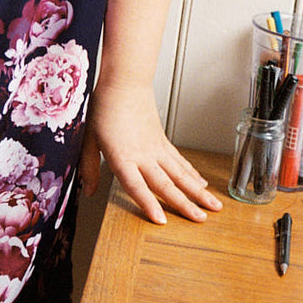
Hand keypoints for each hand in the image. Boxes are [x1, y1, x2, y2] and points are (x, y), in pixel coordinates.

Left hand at [78, 78, 221, 224]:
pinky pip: (180, 161)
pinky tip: (201, 184)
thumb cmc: (105, 107)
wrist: (125, 83)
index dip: (148, 203)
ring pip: (180, 174)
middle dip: (185, 204)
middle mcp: (143, 155)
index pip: (135, 185)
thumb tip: (87, 191)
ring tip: (214, 206)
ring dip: (198, 191)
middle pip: (165, 183)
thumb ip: (88, 167)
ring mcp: (156, 148)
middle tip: (201, 220)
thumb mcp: (89, 138)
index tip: (162, 220)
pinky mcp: (163, 141)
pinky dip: (192, 174)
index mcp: (122, 156)